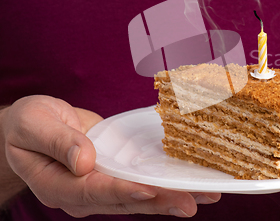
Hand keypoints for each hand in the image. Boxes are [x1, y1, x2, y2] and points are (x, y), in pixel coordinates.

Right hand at [2, 95, 219, 216]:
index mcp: (57, 185)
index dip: (122, 190)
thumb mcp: (33, 124)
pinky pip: (140, 181)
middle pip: (125, 200)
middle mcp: (82, 193)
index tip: (149, 189)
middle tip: (194, 202)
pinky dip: (164, 183)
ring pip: (139, 195)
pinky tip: (189, 182)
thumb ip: (57, 141)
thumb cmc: (28, 124)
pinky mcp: (113, 174)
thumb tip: (84, 162)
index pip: (93, 191)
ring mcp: (100, 186)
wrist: (33, 125)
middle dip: (160, 201)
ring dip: (171, 195)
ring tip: (205, 197)